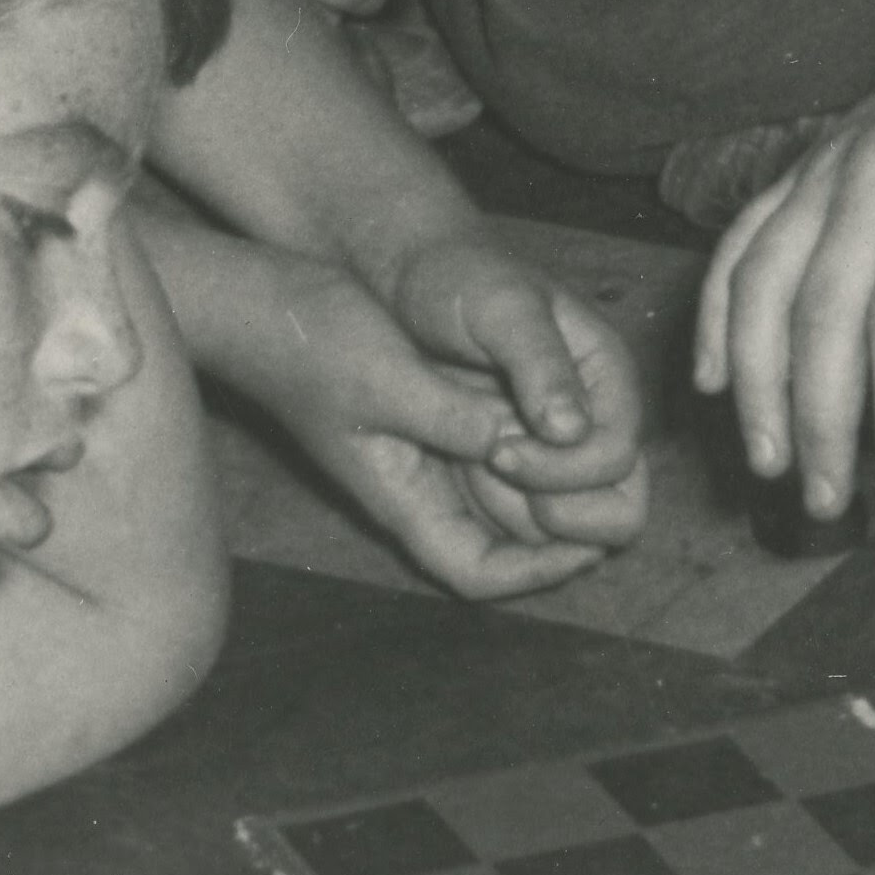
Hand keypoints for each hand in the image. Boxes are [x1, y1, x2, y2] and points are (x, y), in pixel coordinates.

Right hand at [249, 260, 636, 599]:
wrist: (264, 301)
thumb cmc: (312, 342)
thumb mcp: (386, 378)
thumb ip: (451, 417)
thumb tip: (514, 444)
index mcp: (400, 497)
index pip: (477, 572)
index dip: (539, 571)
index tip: (589, 539)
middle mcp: (416, 486)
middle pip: (499, 544)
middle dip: (557, 532)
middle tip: (609, 495)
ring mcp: (421, 454)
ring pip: (501, 499)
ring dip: (550, 486)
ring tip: (597, 457)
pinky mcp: (427, 417)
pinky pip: (492, 450)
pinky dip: (530, 444)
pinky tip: (559, 416)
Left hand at [384, 233, 649, 536]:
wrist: (412, 276)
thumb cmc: (460, 276)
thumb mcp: (502, 305)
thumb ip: (541, 362)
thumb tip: (571, 430)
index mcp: (607, 378)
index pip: (616, 457)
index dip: (564, 471)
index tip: (497, 450)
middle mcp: (593, 422)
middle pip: (619, 507)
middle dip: (564, 514)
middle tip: (496, 475)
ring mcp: (557, 452)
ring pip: (574, 526)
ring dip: (525, 520)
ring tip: (470, 472)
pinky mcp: (517, 470)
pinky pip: (525, 523)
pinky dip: (497, 521)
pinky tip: (457, 483)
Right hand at [695, 38, 874, 514]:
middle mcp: (868, 174)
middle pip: (820, 312)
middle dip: (817, 418)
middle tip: (826, 501)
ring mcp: (822, 170)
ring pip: (758, 283)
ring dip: (755, 381)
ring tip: (767, 460)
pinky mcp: (796, 174)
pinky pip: (737, 248)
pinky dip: (715, 316)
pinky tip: (715, 383)